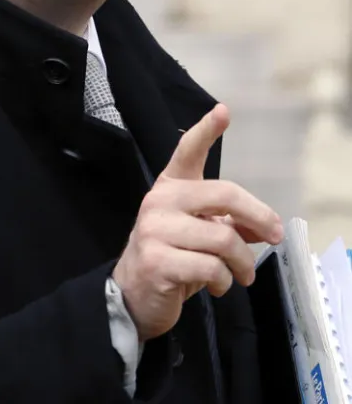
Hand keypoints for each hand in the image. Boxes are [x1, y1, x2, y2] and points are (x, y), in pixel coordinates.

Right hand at [112, 104, 283, 341]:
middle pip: (224, 194)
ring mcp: (155, 230)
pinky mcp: (158, 261)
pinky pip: (212, 267)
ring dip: (243, 263)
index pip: (187, 151)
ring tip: (241, 275)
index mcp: (170, 187)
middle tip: (274, 237)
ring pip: (224, 239)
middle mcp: (160, 200)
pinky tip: (218, 286)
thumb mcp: (201, 236)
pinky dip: (225, 281)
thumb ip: (229, 225)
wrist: (133, 295)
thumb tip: (266, 227)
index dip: (206, 130)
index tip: (223, 111)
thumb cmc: (171, 258)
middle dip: (259, 217)